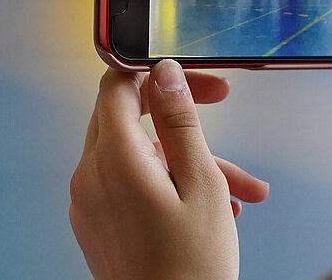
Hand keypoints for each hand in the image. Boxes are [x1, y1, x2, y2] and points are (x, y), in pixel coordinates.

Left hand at [70, 60, 268, 278]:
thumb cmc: (191, 270)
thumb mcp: (201, 183)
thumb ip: (180, 120)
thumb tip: (164, 73)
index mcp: (114, 159)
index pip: (119, 85)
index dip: (158, 73)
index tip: (195, 80)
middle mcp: (90, 176)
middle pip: (127, 117)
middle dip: (180, 116)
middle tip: (218, 107)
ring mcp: (90, 203)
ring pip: (139, 156)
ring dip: (188, 161)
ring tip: (241, 191)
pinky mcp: (97, 225)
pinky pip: (130, 186)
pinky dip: (168, 185)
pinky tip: (214, 209)